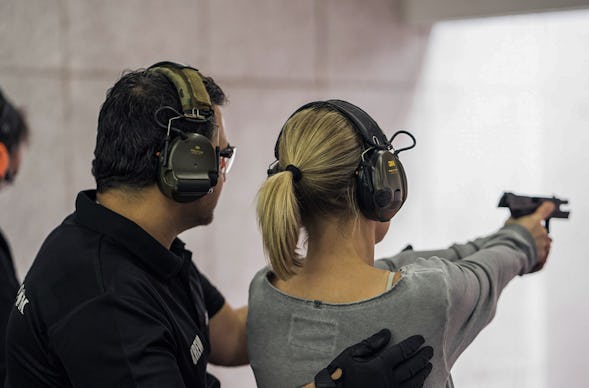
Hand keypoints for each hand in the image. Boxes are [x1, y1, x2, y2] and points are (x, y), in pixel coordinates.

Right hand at [313, 329, 432, 387]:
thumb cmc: (339, 376)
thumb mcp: (350, 355)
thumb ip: (370, 344)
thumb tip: (386, 333)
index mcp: (379, 366)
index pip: (402, 351)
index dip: (413, 344)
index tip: (420, 339)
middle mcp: (388, 381)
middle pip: (411, 367)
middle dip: (422, 357)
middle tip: (429, 350)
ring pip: (413, 383)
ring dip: (422, 373)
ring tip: (428, 366)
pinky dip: (416, 387)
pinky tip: (419, 383)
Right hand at [506, 201, 554, 271]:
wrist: (509, 252)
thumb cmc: (507, 236)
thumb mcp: (509, 222)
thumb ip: (517, 219)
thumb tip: (518, 218)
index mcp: (534, 220)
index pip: (545, 209)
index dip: (547, 207)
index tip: (549, 205)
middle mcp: (542, 230)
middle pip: (541, 229)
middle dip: (534, 232)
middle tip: (523, 236)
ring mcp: (543, 243)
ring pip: (542, 241)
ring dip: (535, 243)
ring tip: (524, 247)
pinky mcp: (543, 254)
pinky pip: (542, 252)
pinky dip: (536, 253)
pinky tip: (528, 253)